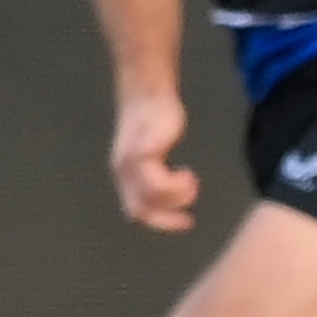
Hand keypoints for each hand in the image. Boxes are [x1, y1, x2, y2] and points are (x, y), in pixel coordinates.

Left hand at [112, 92, 199, 231]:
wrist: (147, 93)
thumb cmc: (154, 121)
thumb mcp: (153, 150)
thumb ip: (155, 170)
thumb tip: (168, 190)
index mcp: (126, 176)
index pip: (137, 212)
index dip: (161, 222)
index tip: (186, 222)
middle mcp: (124, 173)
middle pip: (140, 211)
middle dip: (167, 219)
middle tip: (189, 218)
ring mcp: (132, 164)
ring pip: (152, 199)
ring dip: (178, 197)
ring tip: (192, 181)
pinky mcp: (143, 153)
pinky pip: (158, 183)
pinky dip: (177, 185)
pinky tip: (187, 173)